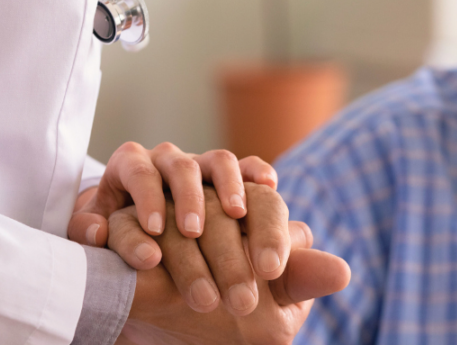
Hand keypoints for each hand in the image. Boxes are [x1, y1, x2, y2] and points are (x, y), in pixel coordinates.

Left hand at [69, 143, 276, 268]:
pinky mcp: (227, 175)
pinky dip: (257, 172)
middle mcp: (167, 159)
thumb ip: (86, 229)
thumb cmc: (112, 225)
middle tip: (193, 232)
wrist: (135, 222)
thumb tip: (97, 233)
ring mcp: (200, 164)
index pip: (138, 171)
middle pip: (180, 166)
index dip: (147, 198)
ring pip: (218, 160)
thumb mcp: (92, 227)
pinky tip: (269, 185)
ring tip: (237, 214)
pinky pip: (246, 165)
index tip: (155, 230)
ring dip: (228, 185)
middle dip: (188, 198)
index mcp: (131, 164)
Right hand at [111, 188, 350, 344]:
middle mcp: (200, 173)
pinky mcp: (113, 193)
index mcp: (239, 192)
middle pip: (215, 168)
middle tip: (230, 263)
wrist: (153, 289)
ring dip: (178, 197)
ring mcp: (156, 175)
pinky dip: (118, 221)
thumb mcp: (256, 281)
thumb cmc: (214, 276)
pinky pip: (115, 195)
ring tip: (185, 234)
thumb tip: (343, 273)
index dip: (268, 226)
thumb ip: (295, 274)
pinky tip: (141, 251)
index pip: (260, 193)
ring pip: (167, 166)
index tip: (271, 269)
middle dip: (220, 213)